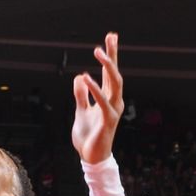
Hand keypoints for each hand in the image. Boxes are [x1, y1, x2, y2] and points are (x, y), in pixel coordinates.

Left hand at [71, 33, 124, 163]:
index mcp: (108, 99)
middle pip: (115, 74)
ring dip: (106, 67)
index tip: (111, 37)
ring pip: (114, 84)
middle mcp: (114, 102)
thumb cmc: (88, 136)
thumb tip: (80, 77)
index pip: (109, 73)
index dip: (110, 56)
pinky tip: (87, 78)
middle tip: (110, 37)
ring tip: (98, 52)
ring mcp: (112, 111)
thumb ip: (81, 95)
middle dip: (113, 55)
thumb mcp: (80, 111)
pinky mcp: (108, 121)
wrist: (91, 158)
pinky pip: (102, 102)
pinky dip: (95, 89)